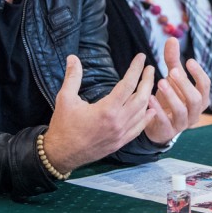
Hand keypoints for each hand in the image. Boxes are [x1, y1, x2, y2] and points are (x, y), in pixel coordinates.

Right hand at [42, 53, 155, 173]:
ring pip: (142, 112)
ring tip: (150, 84)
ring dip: (148, 96)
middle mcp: (118, 122)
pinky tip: (151, 109)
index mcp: (107, 110)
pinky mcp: (120, 142)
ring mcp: (121, 134)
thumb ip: (72, 77)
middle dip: (148, 81)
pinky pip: (139, 128)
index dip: (136, 68)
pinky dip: (147, 117)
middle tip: (150, 68)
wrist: (60, 155)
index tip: (141, 57)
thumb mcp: (65, 99)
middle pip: (141, 97)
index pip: (128, 84)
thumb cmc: (62, 126)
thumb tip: (72, 57)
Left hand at [144, 37, 211, 143]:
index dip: (198, 74)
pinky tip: (150, 98)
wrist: (157, 123)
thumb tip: (172, 38)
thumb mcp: (172, 78)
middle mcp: (194, 113)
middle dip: (185, 85)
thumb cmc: (170, 97)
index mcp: (200, 99)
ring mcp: (182, 124)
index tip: (189, 61)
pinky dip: (158, 110)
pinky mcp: (168, 132)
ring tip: (160, 82)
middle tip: (172, 71)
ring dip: (172, 96)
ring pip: (182, 112)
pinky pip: (165, 122)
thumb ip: (173, 61)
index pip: (205, 86)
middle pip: (196, 100)